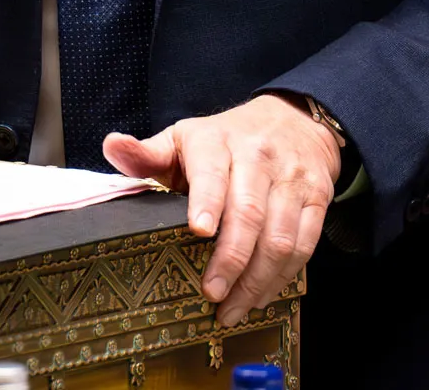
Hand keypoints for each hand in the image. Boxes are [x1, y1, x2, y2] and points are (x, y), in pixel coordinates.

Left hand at [102, 94, 340, 326]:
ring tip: (233, 308)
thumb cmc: (226, 139)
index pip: (213, 171)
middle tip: (212, 293)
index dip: (208, 201)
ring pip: (279, 236)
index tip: (198, 231)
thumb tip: (112, 146)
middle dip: (231, 259)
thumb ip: (147, 153)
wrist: (293, 120)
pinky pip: (304, 244)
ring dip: (257, 279)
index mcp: (217, 141)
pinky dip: (283, 276)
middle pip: (249, 212)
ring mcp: (291, 179)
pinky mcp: (317, 198)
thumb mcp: (183, 138)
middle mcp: (258, 157)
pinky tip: (260, 295)